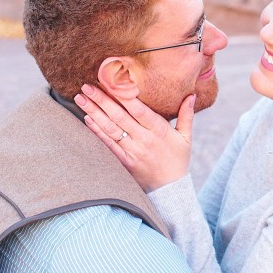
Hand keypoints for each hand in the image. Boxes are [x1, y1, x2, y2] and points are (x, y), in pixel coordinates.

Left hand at [75, 84, 194, 191]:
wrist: (170, 190)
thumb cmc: (178, 160)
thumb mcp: (186, 138)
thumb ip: (187, 115)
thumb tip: (191, 95)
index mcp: (159, 131)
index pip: (139, 110)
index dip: (124, 96)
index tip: (112, 82)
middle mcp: (144, 140)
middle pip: (120, 117)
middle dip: (102, 100)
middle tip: (87, 86)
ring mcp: (132, 151)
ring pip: (110, 129)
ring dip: (94, 112)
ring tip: (81, 98)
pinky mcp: (124, 161)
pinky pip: (108, 144)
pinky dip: (96, 131)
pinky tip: (87, 119)